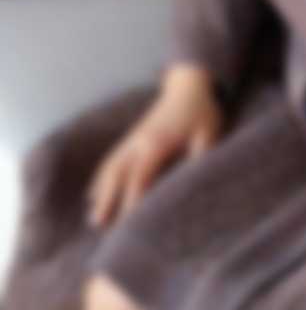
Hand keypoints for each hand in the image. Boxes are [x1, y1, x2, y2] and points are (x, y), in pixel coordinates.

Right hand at [84, 67, 223, 228]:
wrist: (188, 85)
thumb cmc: (201, 112)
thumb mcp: (208, 134)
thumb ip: (200, 157)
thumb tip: (193, 182)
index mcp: (157, 143)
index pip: (140, 177)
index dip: (131, 200)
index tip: (126, 224)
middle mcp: (139, 141)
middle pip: (117, 173)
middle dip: (107, 199)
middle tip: (98, 224)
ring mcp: (133, 138)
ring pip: (110, 167)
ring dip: (100, 191)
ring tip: (93, 217)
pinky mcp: (133, 136)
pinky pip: (112, 158)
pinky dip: (101, 177)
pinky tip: (94, 193)